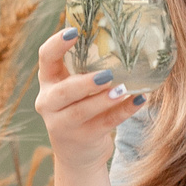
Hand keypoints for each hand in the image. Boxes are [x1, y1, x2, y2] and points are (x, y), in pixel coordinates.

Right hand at [34, 27, 145, 175]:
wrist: (77, 153)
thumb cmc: (79, 106)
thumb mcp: (76, 87)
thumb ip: (87, 67)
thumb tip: (122, 38)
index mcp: (48, 81)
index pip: (45, 58)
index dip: (56, 44)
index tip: (74, 32)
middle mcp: (49, 103)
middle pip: (63, 92)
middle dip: (84, 83)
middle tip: (107, 75)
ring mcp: (62, 124)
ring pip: (82, 111)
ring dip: (104, 100)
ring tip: (122, 90)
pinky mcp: (82, 139)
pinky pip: (105, 124)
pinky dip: (123, 112)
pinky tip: (139, 100)